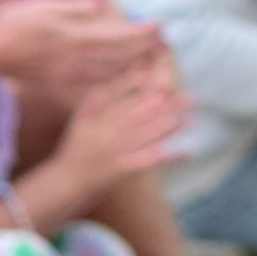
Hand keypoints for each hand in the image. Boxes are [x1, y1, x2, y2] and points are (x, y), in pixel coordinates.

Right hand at [0, 0, 162, 101]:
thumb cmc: (14, 22)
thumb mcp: (46, 4)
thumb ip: (78, 6)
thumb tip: (106, 2)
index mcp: (74, 35)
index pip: (116, 35)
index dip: (140, 32)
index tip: (159, 27)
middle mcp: (74, 59)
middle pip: (118, 57)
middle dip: (142, 50)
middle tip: (162, 44)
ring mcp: (67, 76)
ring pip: (108, 74)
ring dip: (131, 67)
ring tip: (149, 61)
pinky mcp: (58, 87)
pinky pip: (90, 89)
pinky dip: (109, 86)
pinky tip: (120, 83)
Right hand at [56, 60, 192, 185]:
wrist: (67, 179)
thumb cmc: (75, 144)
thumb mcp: (81, 116)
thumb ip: (100, 95)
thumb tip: (129, 75)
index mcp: (98, 119)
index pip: (123, 101)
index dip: (145, 94)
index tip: (161, 84)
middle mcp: (108, 134)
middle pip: (139, 117)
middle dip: (165, 107)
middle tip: (187, 99)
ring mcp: (116, 152)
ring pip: (146, 136)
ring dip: (169, 128)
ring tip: (190, 119)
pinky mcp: (122, 170)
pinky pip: (147, 161)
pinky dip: (167, 157)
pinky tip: (184, 151)